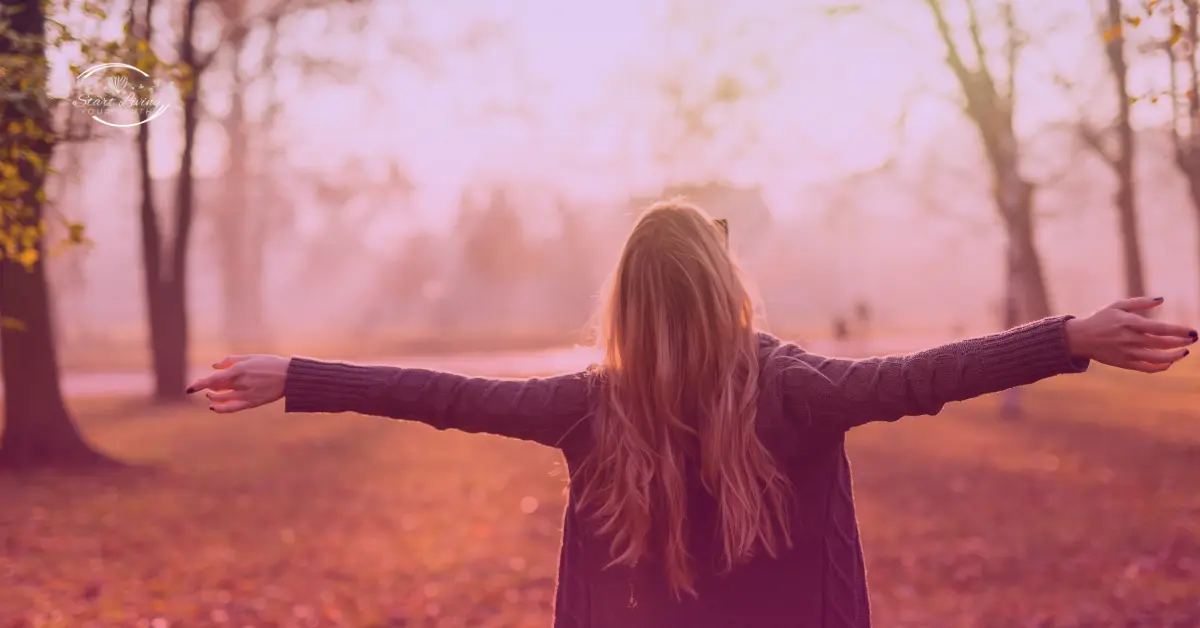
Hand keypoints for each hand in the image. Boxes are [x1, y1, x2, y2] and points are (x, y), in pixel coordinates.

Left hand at [186, 354, 289, 412]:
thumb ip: (230, 360)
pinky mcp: (252, 402)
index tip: (189, 388)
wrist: (290, 376)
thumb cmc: (270, 363)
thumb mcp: (250, 357)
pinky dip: (221, 409)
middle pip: (216, 389)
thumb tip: (213, 366)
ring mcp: (246, 394)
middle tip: (201, 388)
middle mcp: (241, 383)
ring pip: (222, 399)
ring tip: (211, 396)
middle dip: (205, 389)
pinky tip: (214, 408)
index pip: (213, 379)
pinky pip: (232, 408)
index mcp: (239, 369)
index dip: (199, 384)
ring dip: (213, 398)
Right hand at [1065, 297, 1196, 372]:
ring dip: (1175, 356)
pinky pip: (1147, 368)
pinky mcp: (1124, 363)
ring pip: (1158, 358)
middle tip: (1194, 338)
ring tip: (1184, 352)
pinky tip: (1169, 362)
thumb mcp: (1117, 305)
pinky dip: (1161, 367)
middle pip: (1162, 343)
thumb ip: (1140, 302)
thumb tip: (1161, 299)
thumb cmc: (1100, 319)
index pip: (1160, 328)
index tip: (1192, 331)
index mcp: (1129, 323)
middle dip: (1181, 341)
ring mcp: (1127, 353)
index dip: (1179, 330)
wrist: (1079, 338)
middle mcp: (1130, 339)